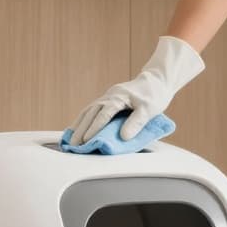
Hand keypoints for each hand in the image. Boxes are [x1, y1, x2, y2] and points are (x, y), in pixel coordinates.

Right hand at [67, 35, 204, 143]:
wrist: (156, 82)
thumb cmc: (154, 96)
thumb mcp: (149, 110)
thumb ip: (136, 123)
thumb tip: (123, 137)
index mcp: (118, 98)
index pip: (104, 114)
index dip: (94, 128)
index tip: (86, 140)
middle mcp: (109, 96)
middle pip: (91, 113)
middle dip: (81, 129)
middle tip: (73, 145)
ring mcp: (106, 97)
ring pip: (88, 111)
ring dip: (79, 125)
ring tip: (70, 139)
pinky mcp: (108, 100)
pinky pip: (91, 110)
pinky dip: (83, 120)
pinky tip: (78, 128)